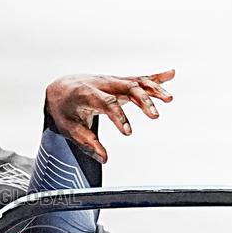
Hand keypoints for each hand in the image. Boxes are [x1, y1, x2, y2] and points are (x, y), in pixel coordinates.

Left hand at [46, 70, 174, 162]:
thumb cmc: (64, 110)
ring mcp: (112, 81)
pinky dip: (155, 77)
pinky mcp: (119, 81)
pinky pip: (138, 78)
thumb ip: (87, 143)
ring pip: (135, 81)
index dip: (119, 117)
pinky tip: (171, 74)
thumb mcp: (69, 128)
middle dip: (142, 101)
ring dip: (154, 89)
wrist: (59, 88)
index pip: (107, 103)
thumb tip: (105, 159)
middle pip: (126, 88)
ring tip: (169, 99)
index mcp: (86, 94)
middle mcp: (101, 84)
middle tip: (155, 116)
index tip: (129, 133)